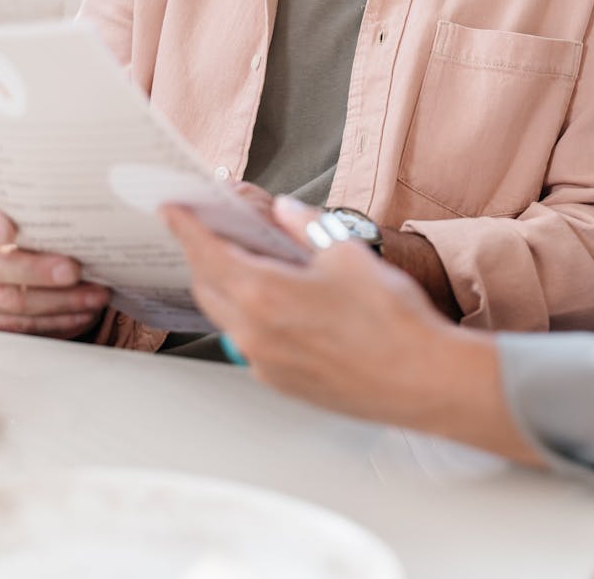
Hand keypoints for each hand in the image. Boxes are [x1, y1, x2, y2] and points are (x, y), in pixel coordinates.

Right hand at [0, 196, 110, 337]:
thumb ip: (54, 221)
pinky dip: (59, 321)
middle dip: (39, 271)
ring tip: (95, 296)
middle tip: (73, 271)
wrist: (32, 268)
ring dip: (61, 301)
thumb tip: (92, 226)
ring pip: (15, 301)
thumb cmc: (42, 237)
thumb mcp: (44, 222)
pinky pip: (24, 326)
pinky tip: (85, 313)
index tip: (8, 231)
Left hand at [164, 197, 541, 465]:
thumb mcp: (346, 254)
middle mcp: (253, 333)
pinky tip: (275, 303)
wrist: (422, 380)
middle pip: (208, 286)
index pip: (206, 253)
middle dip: (203, 256)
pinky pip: (248, 343)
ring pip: (225, 317)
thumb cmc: (390, 319)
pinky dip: (248, 317)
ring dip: (224, 287)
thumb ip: (305, 228)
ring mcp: (264, 363)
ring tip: (242, 263)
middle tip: (209, 231)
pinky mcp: (282, 383)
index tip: (171, 211)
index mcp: (264, 293)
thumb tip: (286, 212)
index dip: (185, 228)